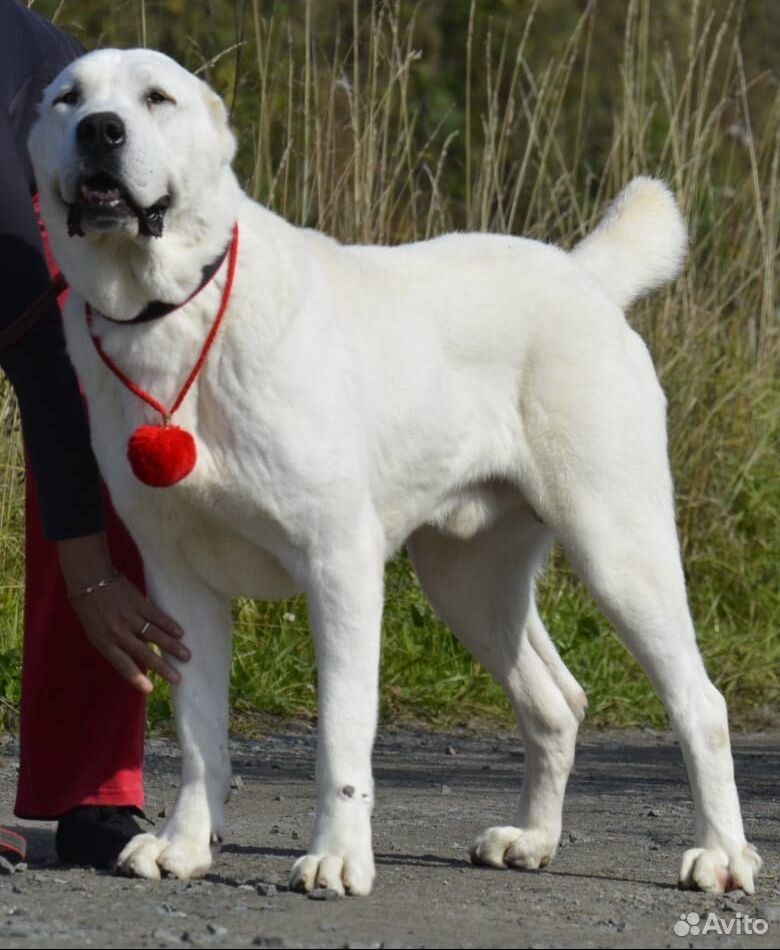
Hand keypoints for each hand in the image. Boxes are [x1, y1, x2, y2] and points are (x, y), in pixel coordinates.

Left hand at [56, 531, 189, 692]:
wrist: (90, 580)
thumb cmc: (90, 608)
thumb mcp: (95, 632)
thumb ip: (114, 643)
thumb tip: (139, 653)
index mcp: (104, 642)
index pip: (122, 664)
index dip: (135, 678)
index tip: (148, 690)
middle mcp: (118, 632)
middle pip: (143, 653)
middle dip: (161, 667)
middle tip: (177, 678)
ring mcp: (129, 617)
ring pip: (154, 635)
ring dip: (172, 646)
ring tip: (186, 656)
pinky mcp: (138, 603)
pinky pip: (156, 616)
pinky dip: (169, 625)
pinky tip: (180, 632)